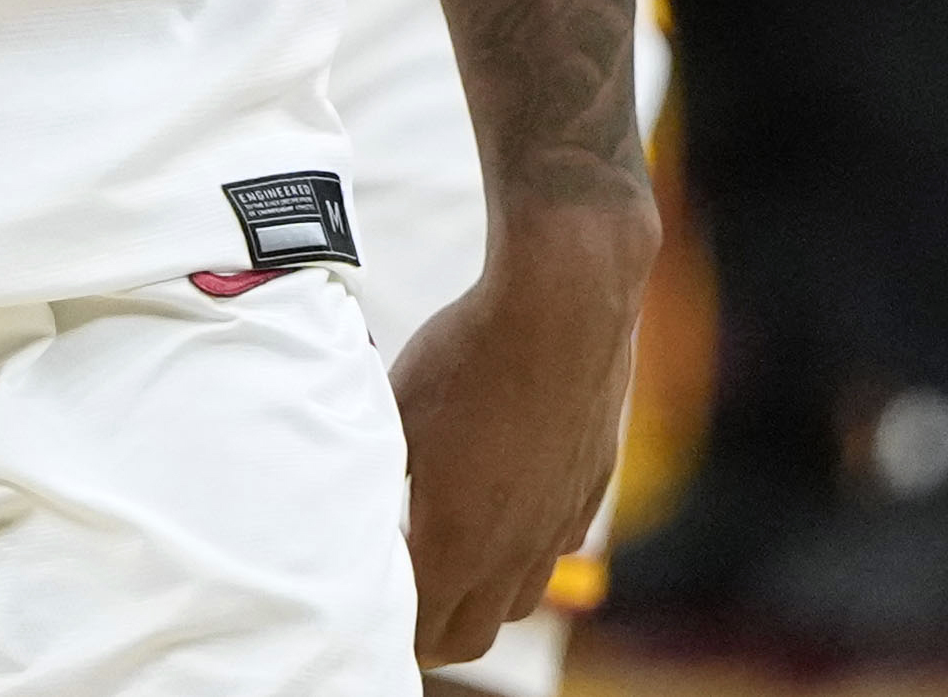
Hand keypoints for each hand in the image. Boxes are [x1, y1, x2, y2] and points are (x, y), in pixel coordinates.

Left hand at [389, 202, 651, 662]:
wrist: (560, 311)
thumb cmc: (464, 358)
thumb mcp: (395, 416)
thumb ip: (382, 477)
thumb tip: (358, 503)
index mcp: (457, 542)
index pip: (425, 631)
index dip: (394, 634)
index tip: (366, 618)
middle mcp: (516, 549)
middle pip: (474, 633)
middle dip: (434, 634)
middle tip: (401, 610)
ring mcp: (559, 523)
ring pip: (520, 596)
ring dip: (482, 597)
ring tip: (447, 570)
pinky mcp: (589, 490)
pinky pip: (555, 548)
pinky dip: (524, 551)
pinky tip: (500, 517)